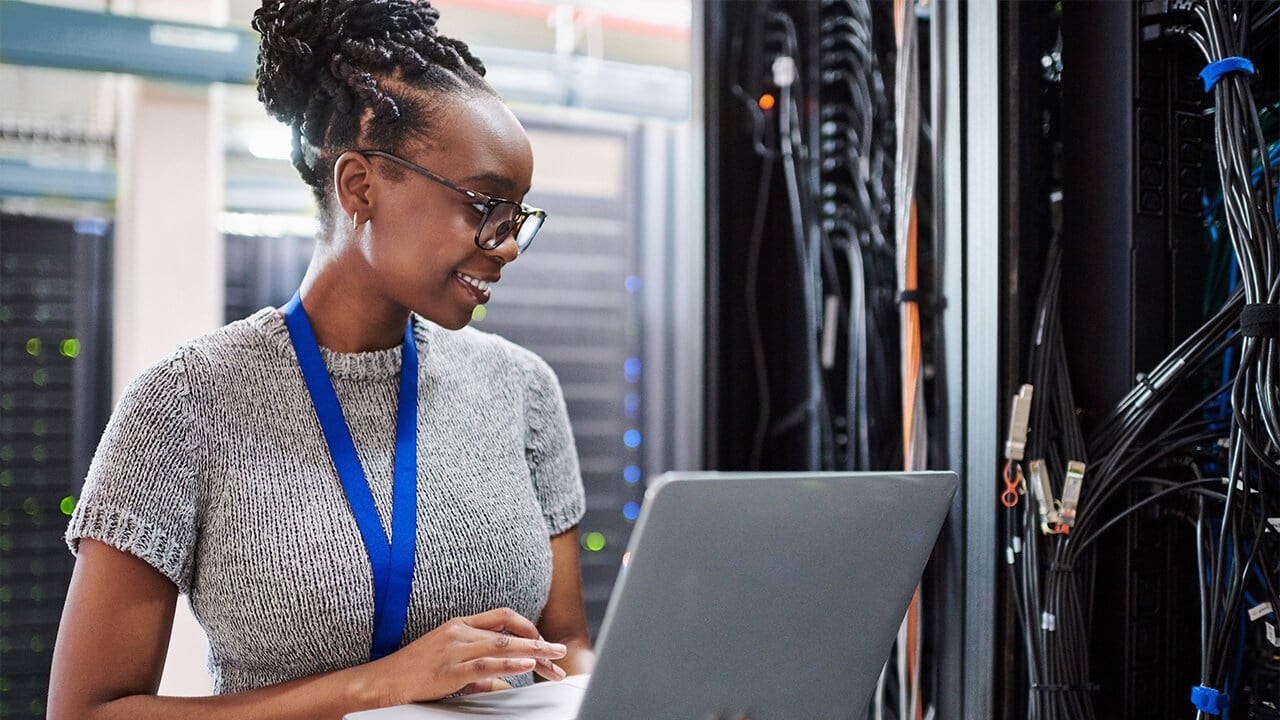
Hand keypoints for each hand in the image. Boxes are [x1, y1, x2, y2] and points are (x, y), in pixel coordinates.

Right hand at [370, 607, 567, 704]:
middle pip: (509, 631)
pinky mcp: (448, 669)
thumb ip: (480, 672)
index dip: (527, 627)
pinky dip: (508, 663)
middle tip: (560, 653)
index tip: (543, 642)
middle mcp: (459, 631)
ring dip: (532, 652)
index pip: (502, 616)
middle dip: (539, 643)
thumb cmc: (414, 672)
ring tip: (553, 659)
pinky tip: (526, 665)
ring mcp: (453, 648)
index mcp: (460, 625)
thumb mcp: (451, 664)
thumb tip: (505, 683)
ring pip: (501, 644)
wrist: (382, 681)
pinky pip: (484, 664)